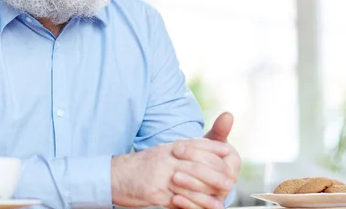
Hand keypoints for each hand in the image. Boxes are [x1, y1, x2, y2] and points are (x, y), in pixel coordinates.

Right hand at [111, 139, 230, 208]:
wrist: (116, 176)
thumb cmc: (141, 166)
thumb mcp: (162, 153)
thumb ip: (181, 150)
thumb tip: (202, 149)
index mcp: (168, 148)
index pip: (195, 144)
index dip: (213, 148)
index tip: (228, 152)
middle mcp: (166, 159)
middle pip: (196, 164)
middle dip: (215, 172)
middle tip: (230, 180)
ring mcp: (160, 176)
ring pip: (191, 182)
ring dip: (209, 190)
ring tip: (222, 196)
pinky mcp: (156, 193)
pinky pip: (180, 199)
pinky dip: (195, 204)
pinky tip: (205, 206)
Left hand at [171, 112, 241, 207]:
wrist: (197, 172)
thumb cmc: (204, 153)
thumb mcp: (211, 140)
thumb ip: (219, 129)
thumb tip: (227, 115)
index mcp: (233, 163)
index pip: (217, 159)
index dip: (197, 153)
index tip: (178, 147)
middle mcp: (230, 182)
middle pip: (215, 178)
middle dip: (195, 170)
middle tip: (174, 163)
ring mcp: (220, 197)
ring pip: (209, 196)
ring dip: (191, 187)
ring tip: (173, 178)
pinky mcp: (210, 208)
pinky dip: (188, 204)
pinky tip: (173, 197)